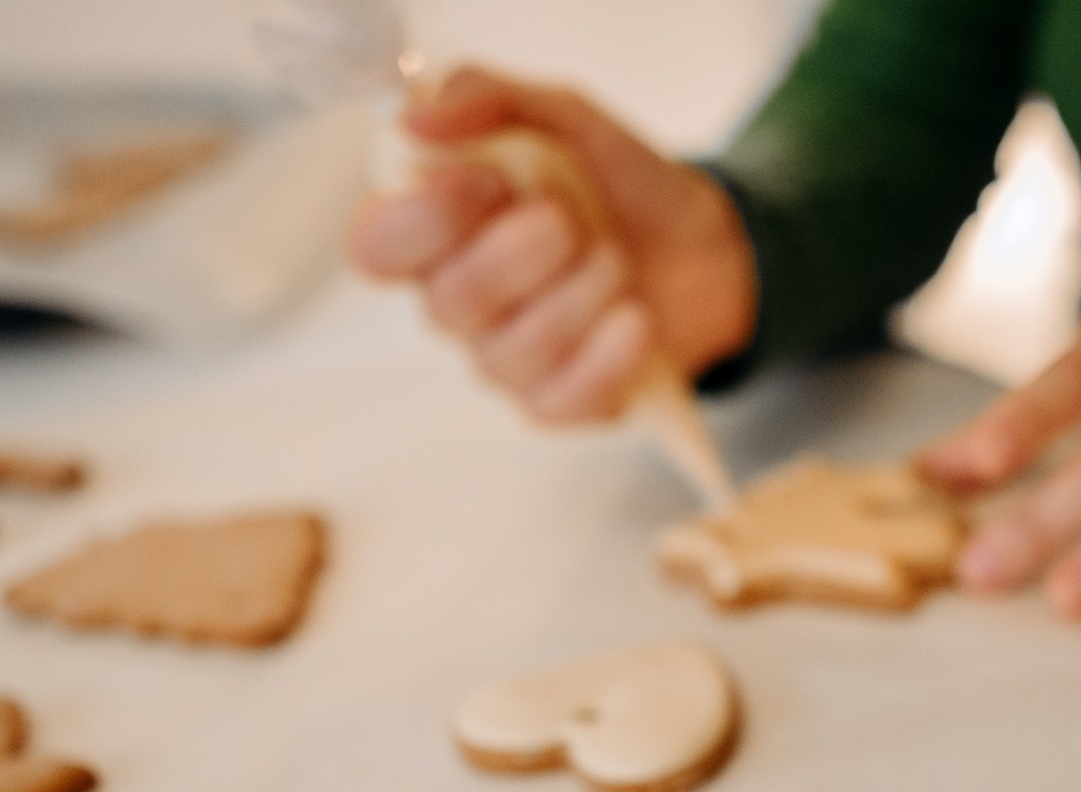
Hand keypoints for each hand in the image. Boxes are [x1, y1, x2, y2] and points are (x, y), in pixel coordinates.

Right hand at [347, 67, 756, 421]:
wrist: (706, 247)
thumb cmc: (615, 184)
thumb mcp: (558, 114)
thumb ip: (484, 97)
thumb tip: (416, 118)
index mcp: (436, 230)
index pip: (375, 248)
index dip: (421, 222)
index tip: (487, 181)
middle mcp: (456, 301)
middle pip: (451, 301)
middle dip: (522, 254)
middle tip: (571, 218)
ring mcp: (503, 360)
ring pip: (516, 349)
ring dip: (582, 293)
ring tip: (617, 260)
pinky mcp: (556, 404)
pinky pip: (564, 399)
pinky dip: (609, 353)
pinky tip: (636, 319)